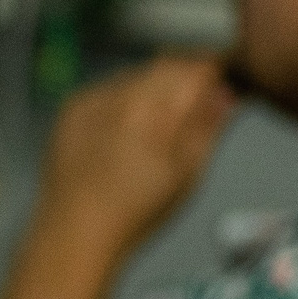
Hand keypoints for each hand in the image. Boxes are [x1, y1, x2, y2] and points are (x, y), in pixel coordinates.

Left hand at [36, 52, 237, 256]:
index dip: (215, 71)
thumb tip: (225, 93)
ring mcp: (92, 100)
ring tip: (159, 126)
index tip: (224, 82)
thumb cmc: (134, 213)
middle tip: (198, 102)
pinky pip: (108, 90)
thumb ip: (208, 126)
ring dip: (154, 87)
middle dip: (186, 77)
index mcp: (154, 110)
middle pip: (166, 66)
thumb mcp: (187, 173)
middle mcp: (120, 96)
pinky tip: (126, 131)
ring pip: (137, 75)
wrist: (75, 232)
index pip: (196, 67)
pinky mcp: (72, 109)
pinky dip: (123, 100)